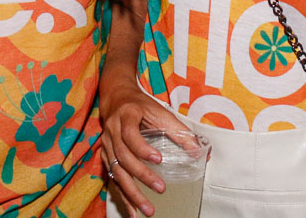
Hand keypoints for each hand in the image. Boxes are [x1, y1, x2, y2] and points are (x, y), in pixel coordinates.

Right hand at [99, 85, 191, 216]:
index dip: (142, 148)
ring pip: (116, 171)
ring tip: (147, 209)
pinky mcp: (106, 156)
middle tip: (160, 188)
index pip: (130, 134)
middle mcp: (112, 131)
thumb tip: (199, 151)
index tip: (159, 160)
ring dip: (131, 193)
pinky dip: (123, 196)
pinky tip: (133, 211)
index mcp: (126, 116)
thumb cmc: (140, 106)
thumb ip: (179, 131)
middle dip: (141, 175)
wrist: (117, 98)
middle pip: (123, 157)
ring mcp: (107, 145)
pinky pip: (113, 178)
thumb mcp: (160, 111)